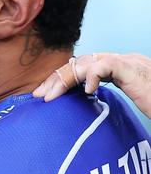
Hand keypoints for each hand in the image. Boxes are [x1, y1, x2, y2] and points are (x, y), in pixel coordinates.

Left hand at [33, 53, 150, 116]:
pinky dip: (93, 76)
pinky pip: (107, 66)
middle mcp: (122, 62)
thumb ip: (105, 102)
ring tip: (51, 96)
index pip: (83, 67)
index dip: (62, 79)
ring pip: (87, 62)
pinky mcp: (135, 69)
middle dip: (56, 78)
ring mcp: (129, 63)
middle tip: (38, 95)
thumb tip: (82, 111)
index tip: (44, 95)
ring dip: (65, 79)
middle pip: (80, 62)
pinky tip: (87, 91)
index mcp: (119, 69)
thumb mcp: (124, 106)